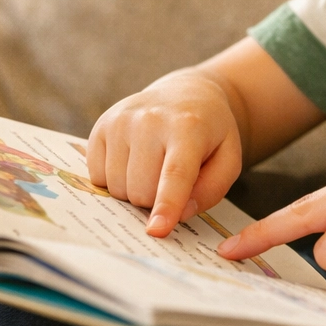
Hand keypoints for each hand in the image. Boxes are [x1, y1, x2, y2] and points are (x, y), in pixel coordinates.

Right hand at [87, 69, 243, 236]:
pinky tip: (133, 159)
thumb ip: (210, 190)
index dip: (166, 205)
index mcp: (189, 126)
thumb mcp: (228, 159)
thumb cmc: (209, 134)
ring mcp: (120, 121)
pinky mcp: (100, 127)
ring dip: (135, 190)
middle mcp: (150, 119)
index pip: (174, 174)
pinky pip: (97, 177)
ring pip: (116, 188)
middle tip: (171, 179)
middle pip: (141, 191)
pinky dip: (115, 178)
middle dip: (155, 200)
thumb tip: (178, 215)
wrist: (185, 94)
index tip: (157, 231)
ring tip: (153, 165)